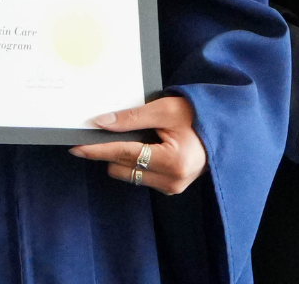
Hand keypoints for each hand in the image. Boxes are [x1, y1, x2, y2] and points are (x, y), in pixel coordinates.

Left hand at [68, 97, 207, 195]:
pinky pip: (140, 176)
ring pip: (128, 174)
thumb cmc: (197, 115)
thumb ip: (132, 117)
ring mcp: (173, 187)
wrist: (222, 128)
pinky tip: (148, 146)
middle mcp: (173, 180)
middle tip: (112, 128)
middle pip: (122, 167)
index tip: (76, 147)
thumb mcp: (165, 110)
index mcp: (174, 161)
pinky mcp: (171, 188)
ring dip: (125, 156)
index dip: (98, 149)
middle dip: (112, 149)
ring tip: (143, 136)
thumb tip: (101, 123)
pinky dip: (137, 162)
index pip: (125, 154)